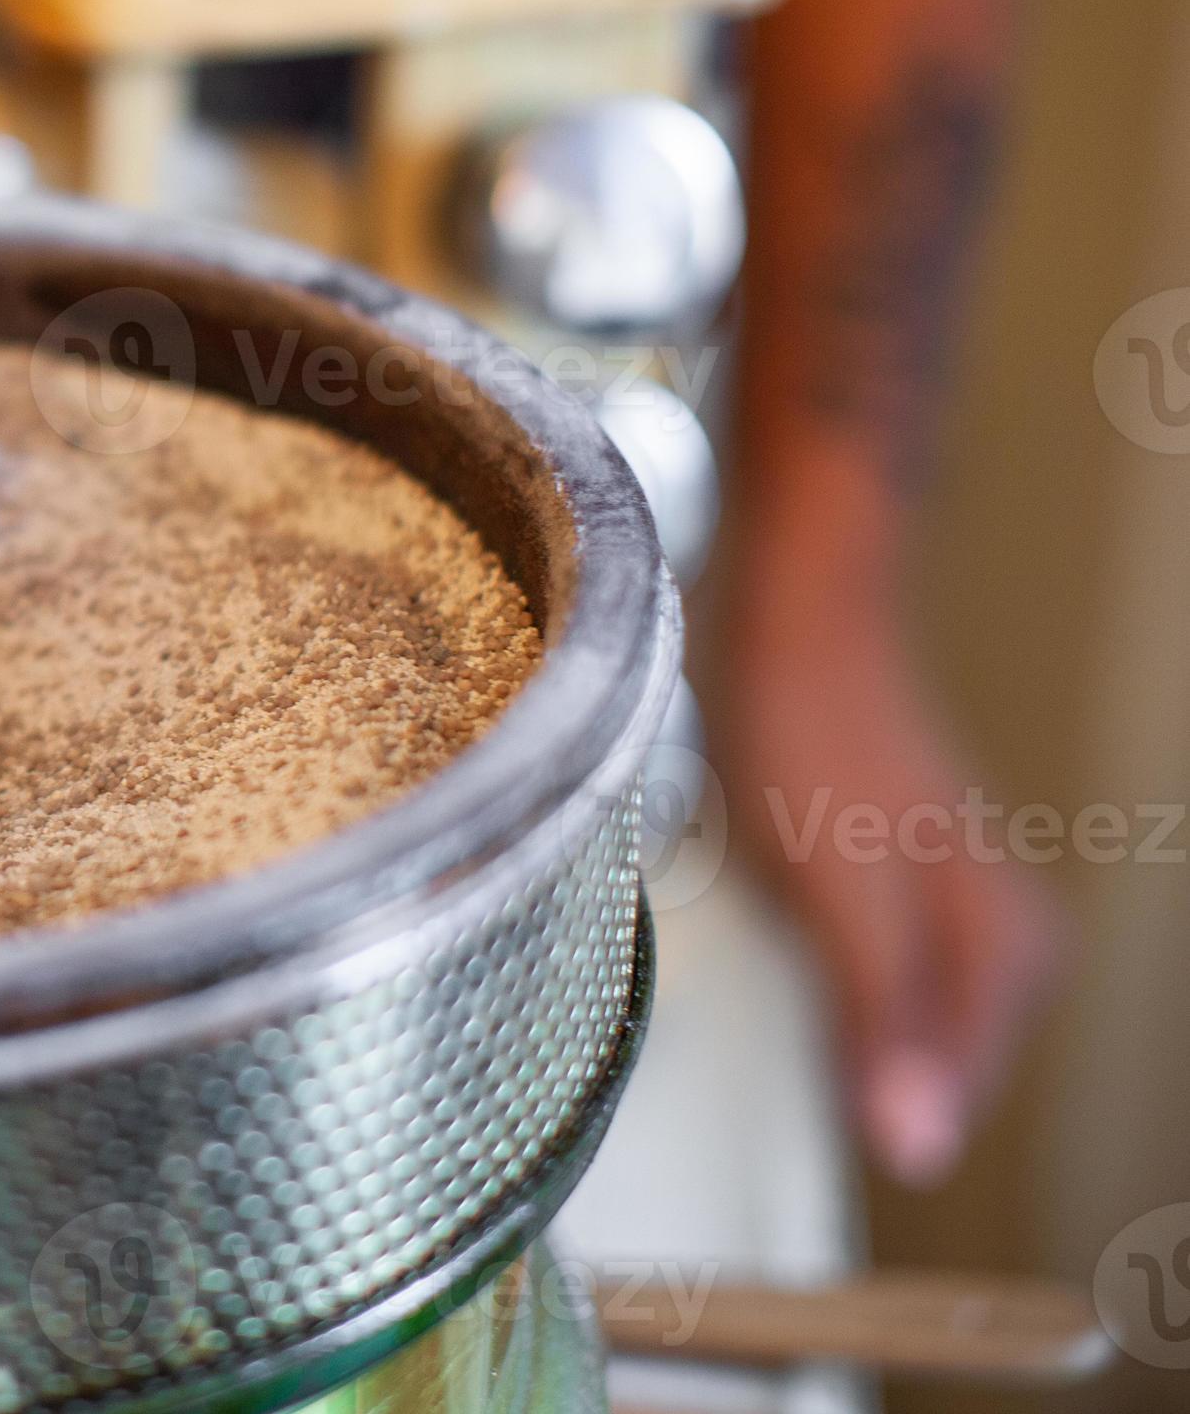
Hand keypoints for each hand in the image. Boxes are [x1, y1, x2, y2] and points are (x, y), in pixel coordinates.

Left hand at [719, 563, 1064, 1186]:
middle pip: (918, 1066)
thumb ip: (880, 1017)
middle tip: (760, 991)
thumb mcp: (839, 895)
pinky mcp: (906, 885)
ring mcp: (958, 912)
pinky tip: (769, 942)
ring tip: (759, 954)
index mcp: (1008, 957)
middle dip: (839, 1063)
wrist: (799, 618)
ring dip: (822, 1017)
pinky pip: (867, 974)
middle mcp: (1005, 942)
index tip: (775, 1068)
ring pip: (889, 1020)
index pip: (939, 1102)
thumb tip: (917, 1149)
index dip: (852, 1106)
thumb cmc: (813, 744)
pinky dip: (816, 975)